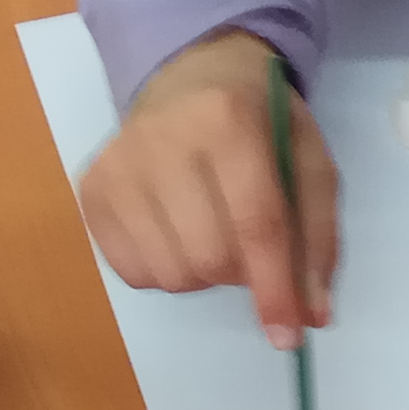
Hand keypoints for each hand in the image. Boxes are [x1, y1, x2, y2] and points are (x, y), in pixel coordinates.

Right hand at [75, 28, 336, 345]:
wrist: (190, 73)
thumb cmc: (260, 121)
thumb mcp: (307, 160)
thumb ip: (316, 236)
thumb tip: (312, 316)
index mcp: (229, 120)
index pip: (254, 224)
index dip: (274, 289)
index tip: (288, 336)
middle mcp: (163, 139)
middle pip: (209, 257)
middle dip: (240, 275)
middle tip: (250, 250)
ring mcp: (118, 165)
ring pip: (170, 274)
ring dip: (203, 275)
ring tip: (211, 231)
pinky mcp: (91, 189)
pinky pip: (133, 272)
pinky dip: (165, 270)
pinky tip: (176, 232)